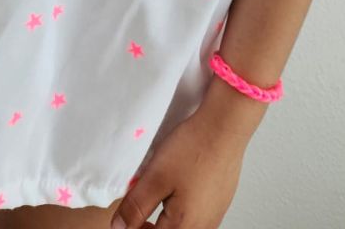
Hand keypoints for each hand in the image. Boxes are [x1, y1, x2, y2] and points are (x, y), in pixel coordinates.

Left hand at [110, 107, 246, 228]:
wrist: (225, 126)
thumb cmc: (194, 149)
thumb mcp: (155, 177)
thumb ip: (135, 207)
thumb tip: (119, 227)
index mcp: (183, 227)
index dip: (134, 227)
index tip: (126, 215)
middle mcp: (202, 227)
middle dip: (147, 224)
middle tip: (136, 205)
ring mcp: (213, 216)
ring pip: (182, 226)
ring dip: (165, 218)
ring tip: (156, 193)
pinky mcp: (219, 203)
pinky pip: (196, 216)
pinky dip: (181, 208)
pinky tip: (177, 187)